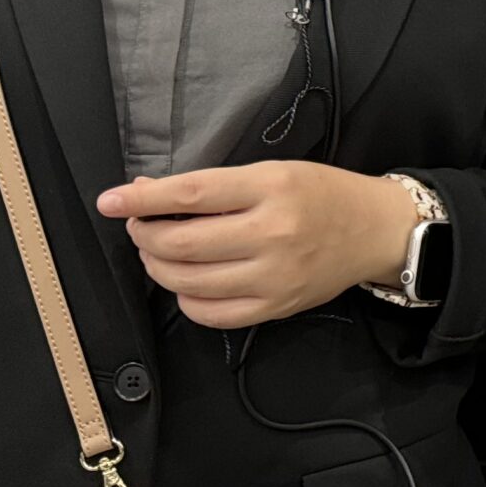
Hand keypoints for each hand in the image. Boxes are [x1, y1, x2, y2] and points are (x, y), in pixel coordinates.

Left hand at [98, 163, 415, 327]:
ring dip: (158, 266)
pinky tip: (189, 281)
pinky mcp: (275, 308)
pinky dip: (185, 298)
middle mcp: (273, 234)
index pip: (191, 194)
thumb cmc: (323, 194)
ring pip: (187, 281)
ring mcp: (274, 277)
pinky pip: (210, 313)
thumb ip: (214, 186)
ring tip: (160, 252)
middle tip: (140, 226)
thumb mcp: (273, 172)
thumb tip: (147, 194)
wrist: (374, 231)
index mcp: (272, 188)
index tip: (110, 201)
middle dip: (144, 235)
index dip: (142, 200)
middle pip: (181, 243)